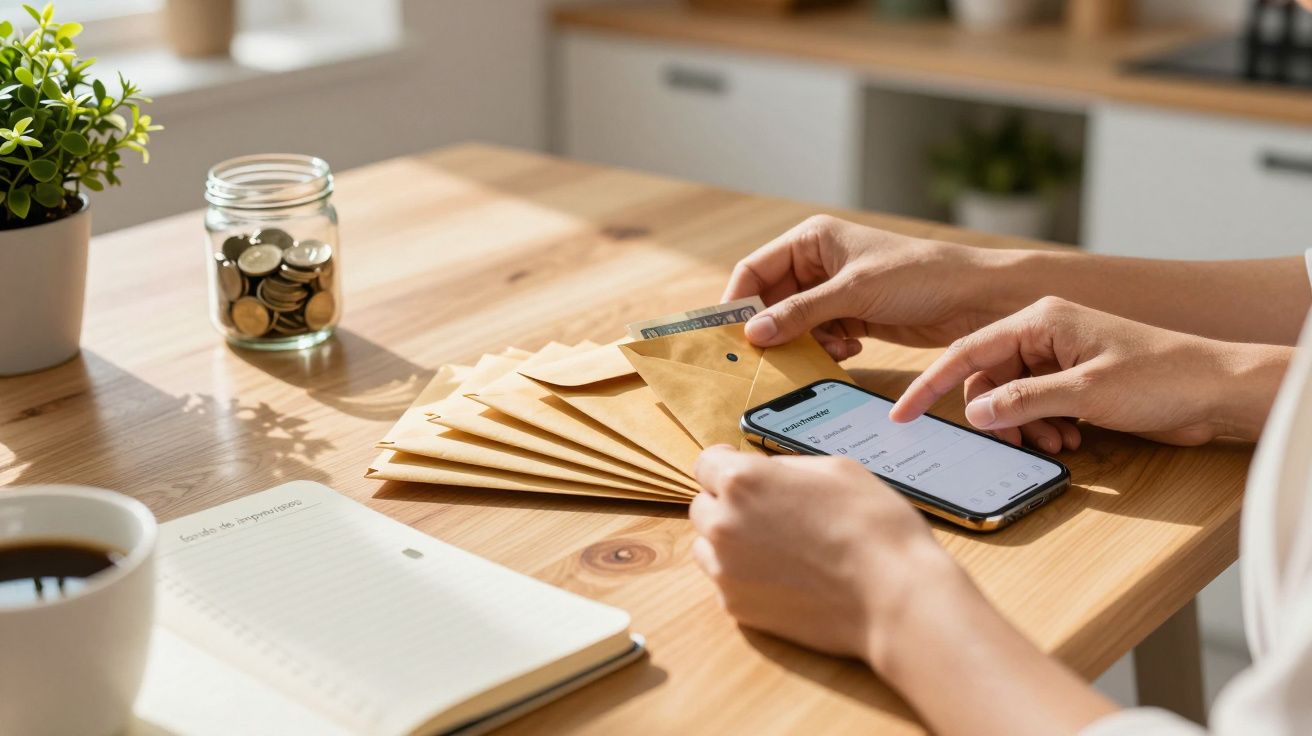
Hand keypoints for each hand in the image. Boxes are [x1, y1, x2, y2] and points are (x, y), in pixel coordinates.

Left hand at [690, 444, 1119, 735]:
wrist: (908, 604)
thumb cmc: (888, 527)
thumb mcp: (842, 467)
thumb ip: (791, 457)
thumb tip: (765, 455)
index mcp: (743, 478)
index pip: (709, 456)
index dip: (739, 460)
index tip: (759, 466)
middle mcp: (724, 523)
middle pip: (709, 499)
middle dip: (740, 498)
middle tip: (791, 508)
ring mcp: (731, 570)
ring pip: (718, 540)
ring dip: (745, 536)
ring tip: (801, 544)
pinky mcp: (744, 609)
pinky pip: (735, 578)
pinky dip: (756, 572)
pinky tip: (804, 573)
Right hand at [723, 215, 1026, 358]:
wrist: (974, 299)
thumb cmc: (918, 277)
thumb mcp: (853, 293)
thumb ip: (800, 313)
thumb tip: (753, 332)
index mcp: (812, 239)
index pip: (755, 269)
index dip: (739, 301)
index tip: (730, 335)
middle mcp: (818, 262)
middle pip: (772, 300)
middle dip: (774, 328)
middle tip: (770, 357)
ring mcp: (834, 291)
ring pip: (795, 323)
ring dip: (804, 342)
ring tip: (829, 349)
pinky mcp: (851, 316)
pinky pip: (820, 336)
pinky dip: (826, 348)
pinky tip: (849, 350)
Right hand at [890, 296, 1286, 447]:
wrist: (1217, 390)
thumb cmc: (1162, 377)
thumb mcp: (1084, 393)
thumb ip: (1022, 402)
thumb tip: (975, 413)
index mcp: (1040, 320)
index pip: (967, 351)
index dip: (930, 384)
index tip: (902, 413)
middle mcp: (1045, 334)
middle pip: (987, 378)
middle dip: (994, 416)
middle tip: (1014, 444)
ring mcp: (1060, 357)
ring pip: (1011, 397)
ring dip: (1023, 426)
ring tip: (1055, 445)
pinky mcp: (1075, 380)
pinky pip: (1036, 405)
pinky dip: (1042, 427)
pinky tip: (1069, 441)